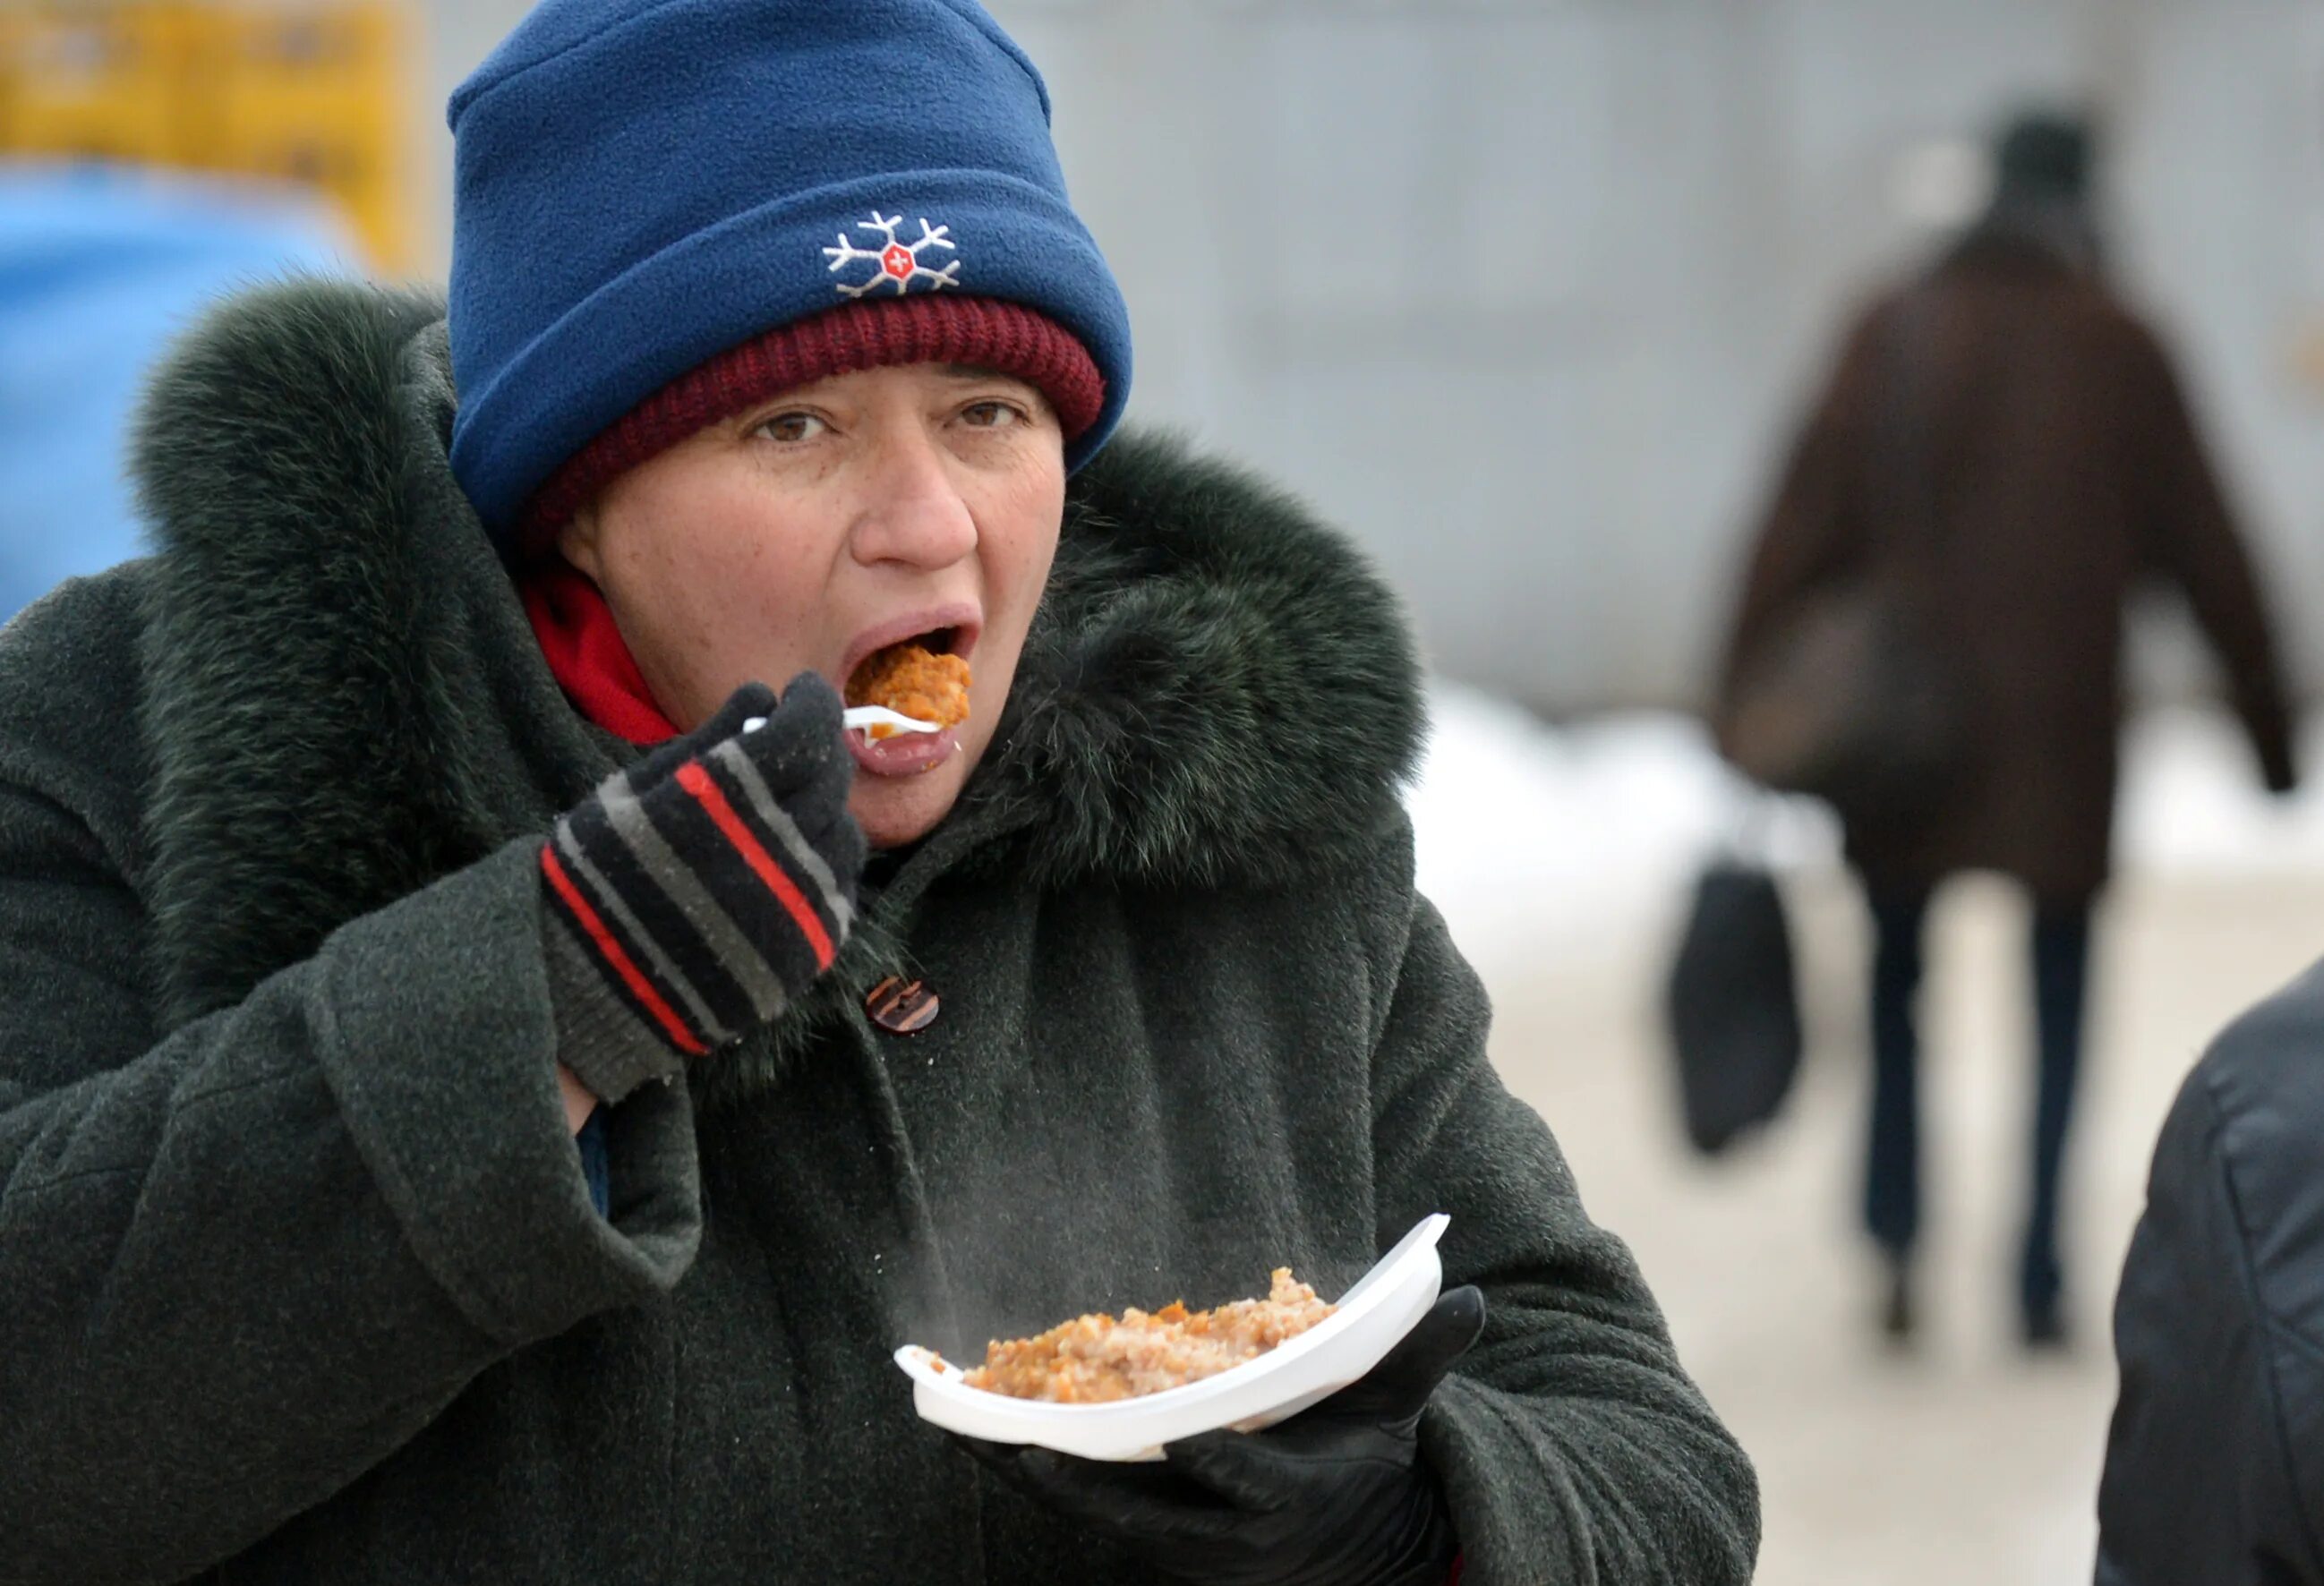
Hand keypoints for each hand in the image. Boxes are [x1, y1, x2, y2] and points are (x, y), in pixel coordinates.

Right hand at [539, 675, 864, 1102]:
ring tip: (787, 807)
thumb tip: (761, 695)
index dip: (811, 702)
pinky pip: (839, 893)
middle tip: (798, 742)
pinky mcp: (808, 952)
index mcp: (728, 801)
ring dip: (823, 811)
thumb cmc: (595, 878)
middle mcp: (777, 850)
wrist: (585, 987)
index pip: (805, 731)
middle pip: (830, 781)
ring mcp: (800, 907)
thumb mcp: (631, 793)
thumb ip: (705, 740)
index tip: (802, 689)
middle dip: (818, 751)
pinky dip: (823, 867)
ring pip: (844, 837)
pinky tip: (790, 860)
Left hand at [961, 1285, 1484, 1585]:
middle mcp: (1227, 1537)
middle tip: (1016, 1440)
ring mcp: (1182, 1546)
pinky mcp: (1153, 1542)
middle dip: (1074, 1479)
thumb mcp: (1400, 1411)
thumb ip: (1423, 1357)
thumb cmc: (1372, 1461)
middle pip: (1139, 1511)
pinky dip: (1039, 1480)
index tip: (1175, 1433)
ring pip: (1095, 1515)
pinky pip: (1086, 1511)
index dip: (1211, 1462)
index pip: (1244, 1483)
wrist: (1361, 1550)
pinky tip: (987, 1444)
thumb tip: (1471, 1299)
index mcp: (1290, 1500)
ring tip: (969, 1433)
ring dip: (1032, 1478)